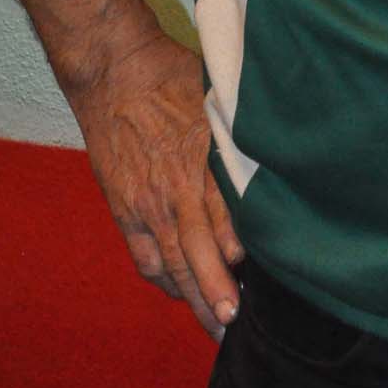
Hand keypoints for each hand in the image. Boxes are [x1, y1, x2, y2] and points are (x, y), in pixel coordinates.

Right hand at [66, 29, 242, 339]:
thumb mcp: (217, 93)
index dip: (243, 251)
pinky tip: (177, 291)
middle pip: (199, 253)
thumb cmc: (171, 73)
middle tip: (235, 318)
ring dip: (192, 294)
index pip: (228, 219)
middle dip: (218, 291)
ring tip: (213, 320)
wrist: (114, 67)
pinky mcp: (123, 206)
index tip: (262, 272)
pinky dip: (162, 277)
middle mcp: (174, 188)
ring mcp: (145, 202)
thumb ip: (239, 130)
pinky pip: (143, 254)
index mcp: (202, 159)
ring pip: (172, 262)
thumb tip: (273, 144)